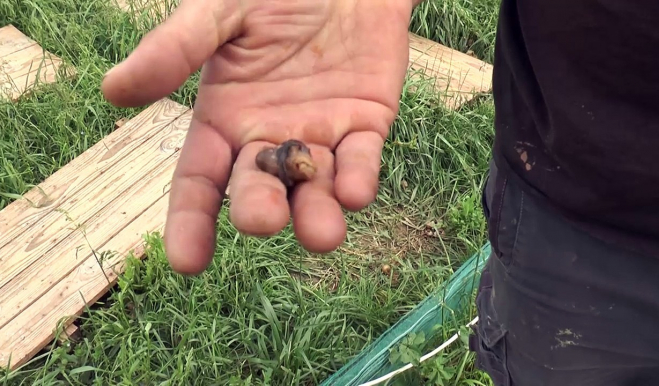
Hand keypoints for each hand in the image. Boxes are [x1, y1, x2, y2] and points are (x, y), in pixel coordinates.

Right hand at [101, 0, 413, 274]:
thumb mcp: (219, 10)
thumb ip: (176, 49)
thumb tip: (113, 90)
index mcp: (224, 118)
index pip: (200, 180)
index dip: (191, 221)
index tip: (186, 263)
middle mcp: (268, 137)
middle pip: (257, 189)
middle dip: (260, 209)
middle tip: (263, 220)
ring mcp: (319, 136)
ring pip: (314, 188)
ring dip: (318, 215)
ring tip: (322, 234)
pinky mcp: (366, 125)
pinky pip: (362, 160)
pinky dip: (359, 179)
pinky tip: (354, 193)